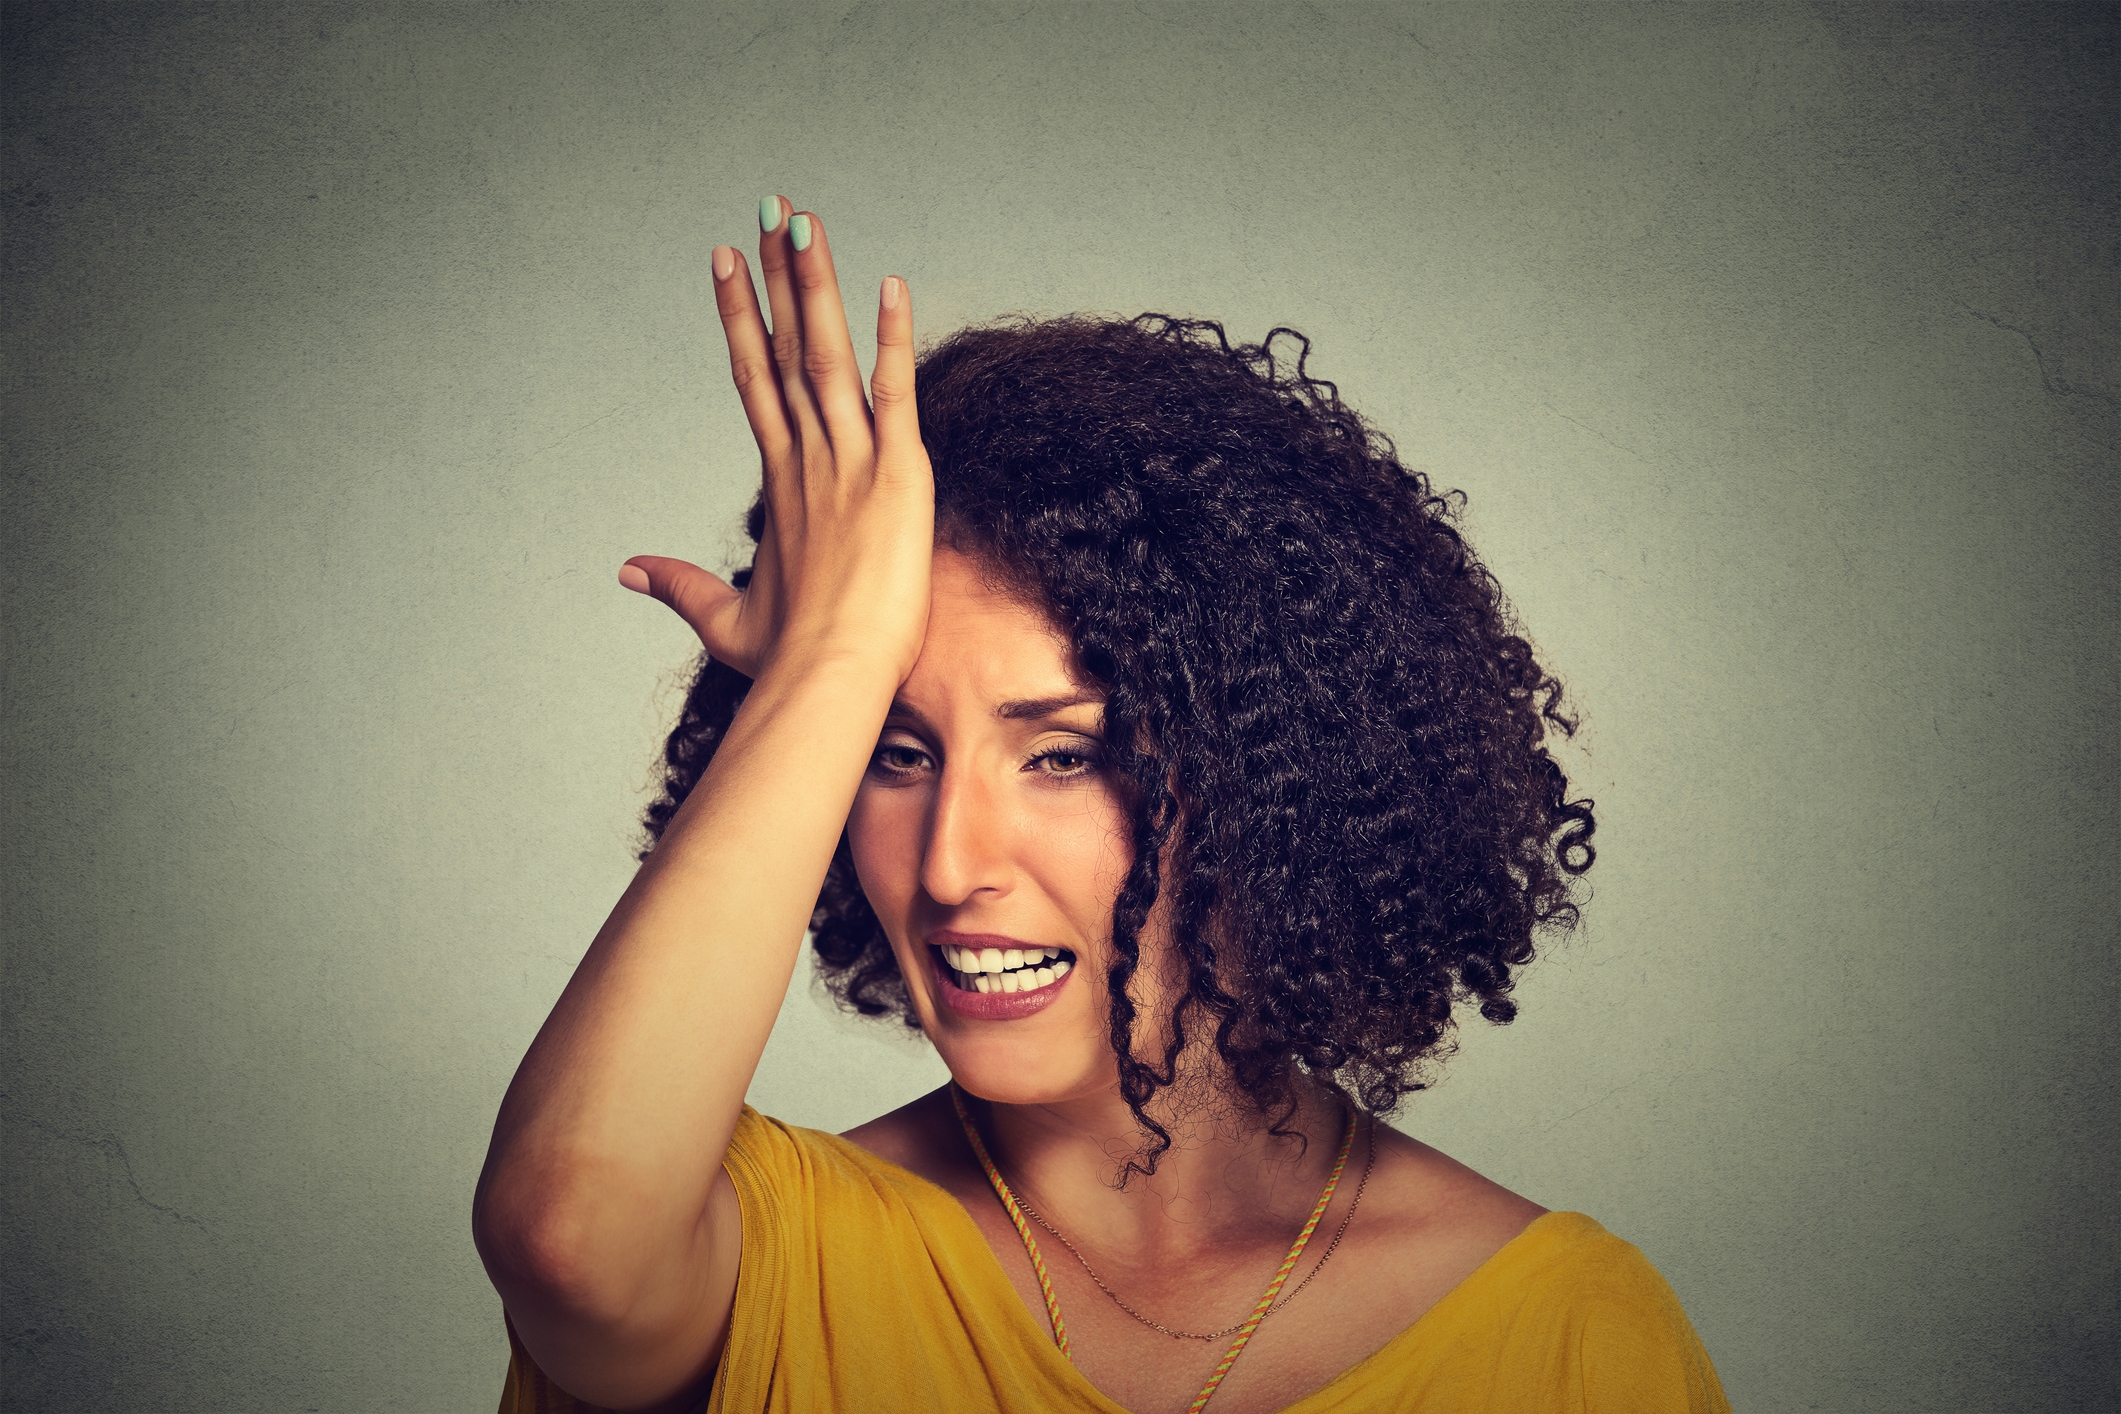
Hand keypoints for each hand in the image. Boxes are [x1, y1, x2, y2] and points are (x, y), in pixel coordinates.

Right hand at [619, 198, 933, 682]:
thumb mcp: (726, 618)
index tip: (729, 262)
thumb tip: (627, 571)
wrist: (826, 682)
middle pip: (785, 349)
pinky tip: (891, 286)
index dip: (743, 318)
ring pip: (828, 354)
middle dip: (775, 276)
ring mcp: (850, 462)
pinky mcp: (897, 475)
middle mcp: (807, 458)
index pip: (756, 380)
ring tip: (804, 220)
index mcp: (780, 481)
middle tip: (768, 210)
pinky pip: (894, 393)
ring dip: (816, 284)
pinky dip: (894, 340)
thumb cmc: (786, 659)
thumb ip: (680, 586)